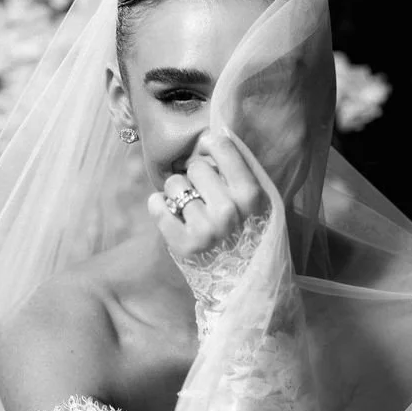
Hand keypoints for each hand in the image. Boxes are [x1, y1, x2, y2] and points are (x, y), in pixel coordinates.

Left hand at [147, 131, 266, 258]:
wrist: (238, 279)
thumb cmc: (244, 232)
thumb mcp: (254, 200)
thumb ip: (239, 169)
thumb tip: (213, 131)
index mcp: (251, 196)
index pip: (222, 146)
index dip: (212, 146)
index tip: (209, 153)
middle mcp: (230, 213)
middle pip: (196, 166)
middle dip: (195, 177)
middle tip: (204, 197)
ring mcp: (206, 230)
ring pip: (175, 184)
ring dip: (177, 194)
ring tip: (190, 210)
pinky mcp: (182, 245)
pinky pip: (157, 204)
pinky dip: (158, 206)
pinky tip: (170, 214)